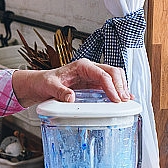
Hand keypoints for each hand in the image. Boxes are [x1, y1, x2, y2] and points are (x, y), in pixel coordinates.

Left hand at [11, 58, 130, 107]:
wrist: (41, 83)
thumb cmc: (45, 82)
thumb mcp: (49, 86)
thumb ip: (59, 92)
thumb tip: (70, 98)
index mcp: (81, 66)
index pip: (102, 74)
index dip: (111, 86)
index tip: (115, 99)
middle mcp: (89, 68)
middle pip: (113, 72)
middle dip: (120, 86)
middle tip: (123, 101)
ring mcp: (92, 75)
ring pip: (114, 76)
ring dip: (121, 87)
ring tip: (126, 100)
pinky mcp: (93, 83)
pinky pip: (109, 83)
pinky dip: (117, 89)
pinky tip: (124, 98)